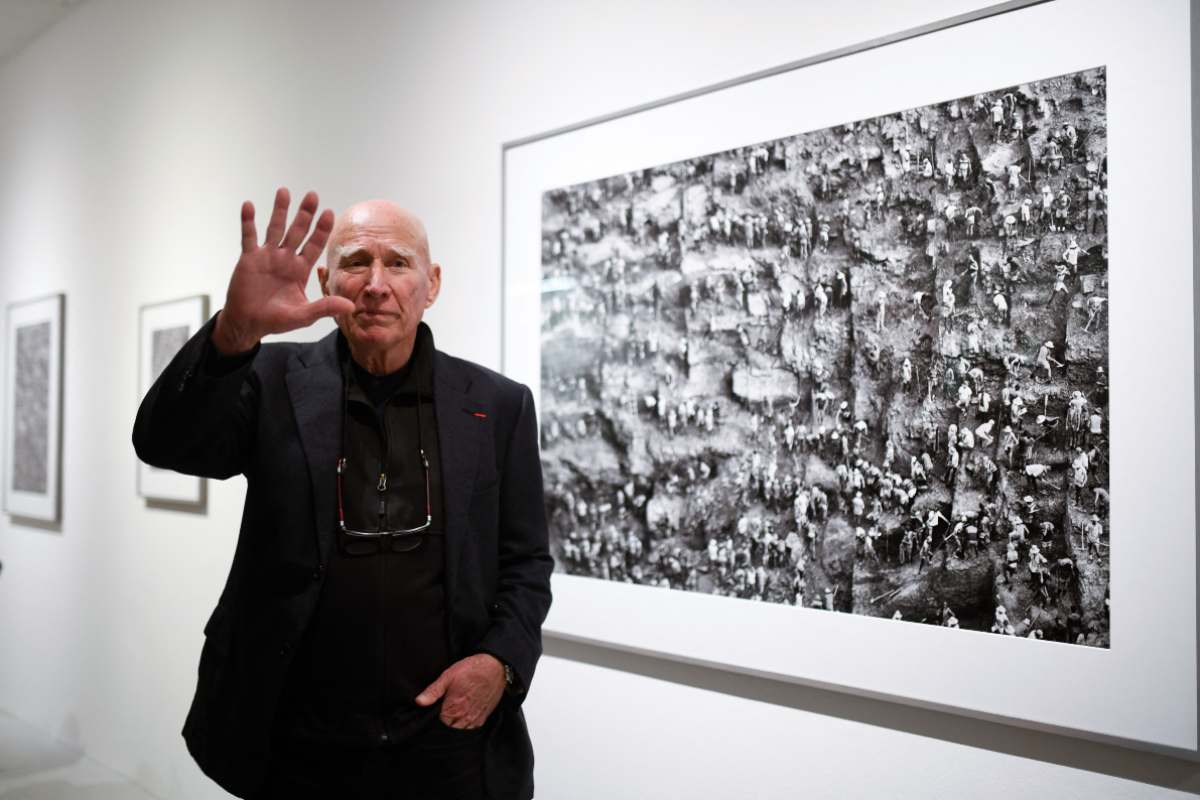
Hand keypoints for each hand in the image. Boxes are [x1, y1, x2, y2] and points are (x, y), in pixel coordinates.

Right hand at [212, 188, 354, 353]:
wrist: (248, 324)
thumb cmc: (276, 320)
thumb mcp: (303, 315)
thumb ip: (325, 308)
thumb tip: (351, 306)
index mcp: (300, 269)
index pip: (315, 245)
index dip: (322, 229)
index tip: (329, 212)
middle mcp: (285, 259)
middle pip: (298, 231)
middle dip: (305, 214)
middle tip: (313, 195)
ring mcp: (266, 257)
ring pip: (275, 228)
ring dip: (279, 210)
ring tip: (284, 191)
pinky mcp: (248, 259)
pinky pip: (248, 237)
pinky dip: (248, 221)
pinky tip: (249, 205)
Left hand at [414, 653, 505, 729]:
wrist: (495, 667)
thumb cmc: (471, 670)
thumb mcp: (448, 676)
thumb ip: (433, 691)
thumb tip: (419, 702)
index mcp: (453, 708)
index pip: (438, 724)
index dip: (434, 719)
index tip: (435, 711)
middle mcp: (465, 717)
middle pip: (449, 730)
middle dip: (445, 724)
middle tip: (444, 711)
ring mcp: (475, 719)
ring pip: (460, 731)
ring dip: (456, 725)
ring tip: (455, 713)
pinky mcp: (483, 717)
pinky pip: (472, 728)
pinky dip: (466, 725)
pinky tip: (464, 715)